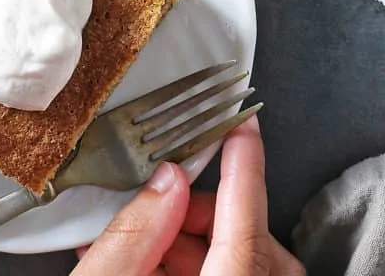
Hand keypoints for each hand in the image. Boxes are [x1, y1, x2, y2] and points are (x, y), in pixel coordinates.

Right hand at [73, 116, 303, 274]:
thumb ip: (131, 238)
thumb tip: (165, 180)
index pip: (248, 226)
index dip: (246, 168)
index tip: (244, 123)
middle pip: (252, 244)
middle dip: (210, 213)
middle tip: (163, 204)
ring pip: (238, 264)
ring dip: (191, 243)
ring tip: (136, 243)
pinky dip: (187, 266)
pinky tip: (141, 262)